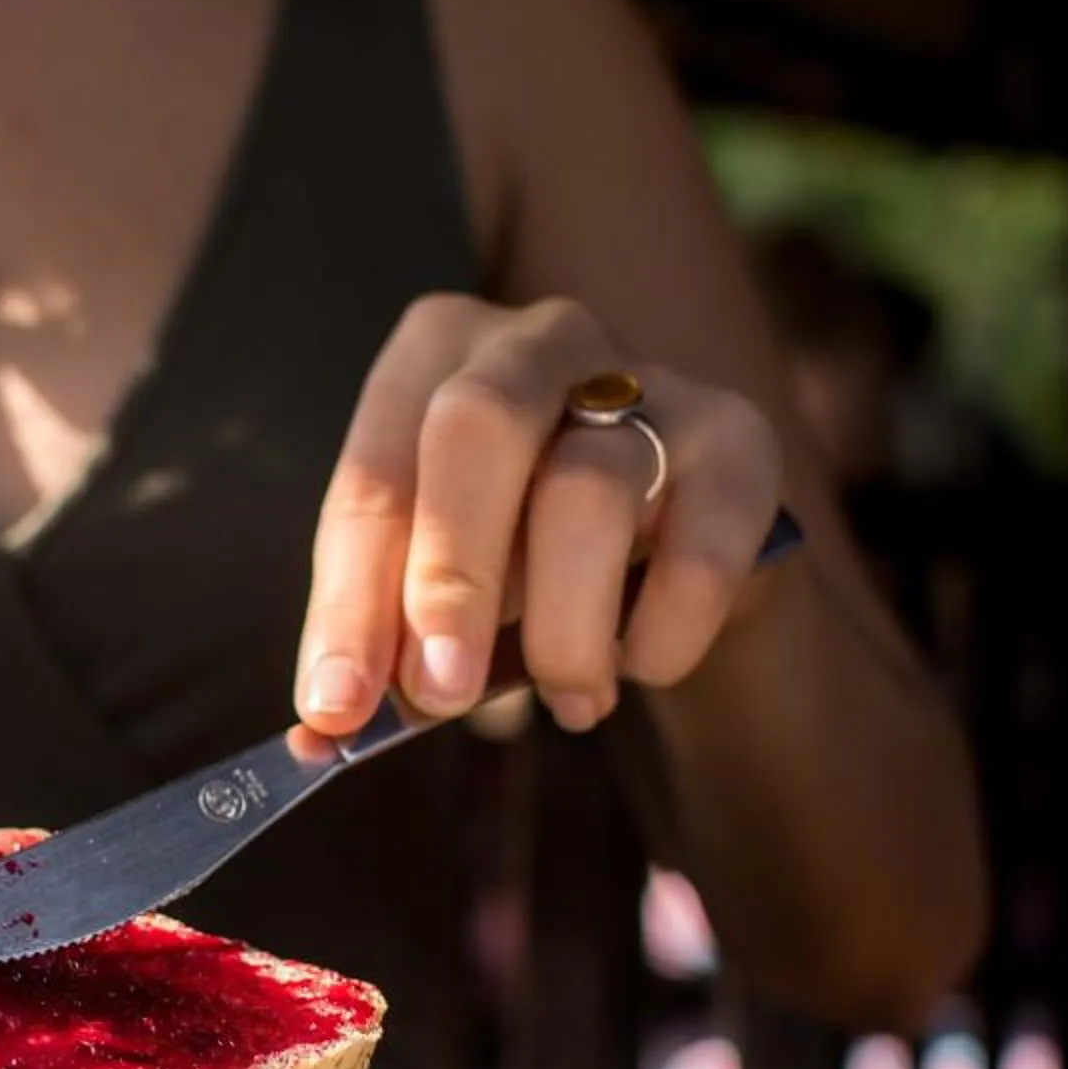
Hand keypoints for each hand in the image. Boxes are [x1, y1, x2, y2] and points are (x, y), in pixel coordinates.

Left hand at [296, 294, 786, 736]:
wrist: (674, 538)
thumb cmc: (522, 548)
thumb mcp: (438, 582)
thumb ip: (383, 641)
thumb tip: (328, 726)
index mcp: (432, 354)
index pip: (373, 480)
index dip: (349, 602)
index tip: (336, 706)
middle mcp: (537, 341)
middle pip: (478, 427)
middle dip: (450, 575)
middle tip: (441, 691)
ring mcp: (648, 378)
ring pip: (590, 490)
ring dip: (563, 628)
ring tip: (566, 700)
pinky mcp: (739, 440)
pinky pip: (701, 546)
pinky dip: (661, 632)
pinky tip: (642, 666)